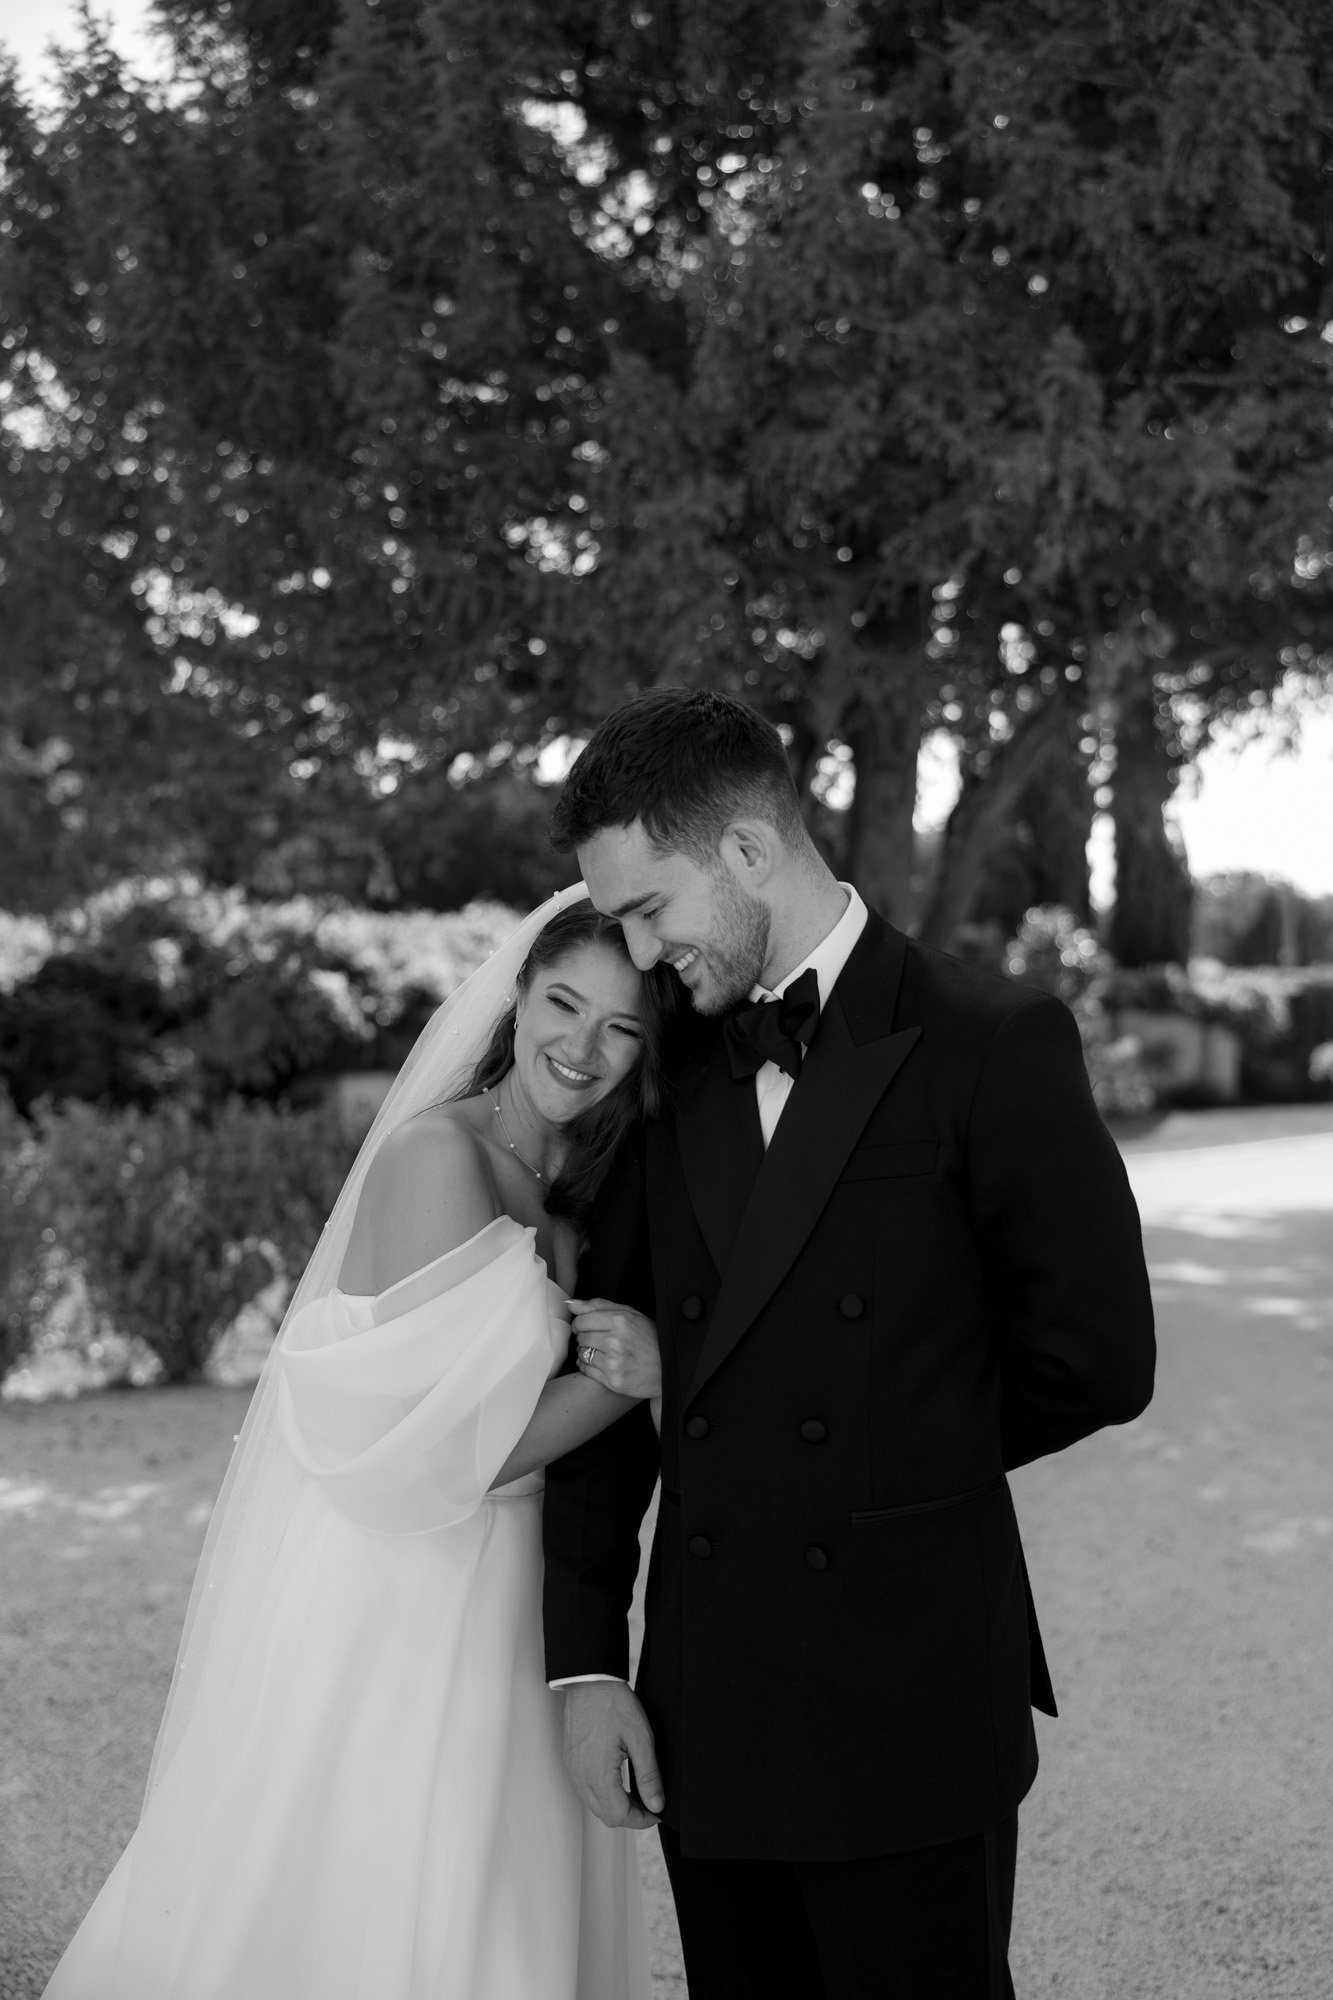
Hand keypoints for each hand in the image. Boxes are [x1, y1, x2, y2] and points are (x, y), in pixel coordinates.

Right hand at [561, 1680, 663, 1828]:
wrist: (589, 1681)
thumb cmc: (613, 1703)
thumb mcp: (641, 1738)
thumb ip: (648, 1776)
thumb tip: (656, 1804)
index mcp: (597, 1774)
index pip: (618, 1816)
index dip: (641, 1819)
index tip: (657, 1811)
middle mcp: (580, 1776)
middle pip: (606, 1815)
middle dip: (630, 1815)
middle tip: (650, 1802)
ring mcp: (573, 1769)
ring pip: (595, 1805)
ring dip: (616, 1805)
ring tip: (636, 1791)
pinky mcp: (570, 1761)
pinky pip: (586, 1790)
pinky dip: (603, 1793)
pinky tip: (618, 1779)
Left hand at [569, 1299, 660, 1400]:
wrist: (669, 1368)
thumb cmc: (650, 1338)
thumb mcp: (631, 1314)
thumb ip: (599, 1305)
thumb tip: (571, 1304)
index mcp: (621, 1321)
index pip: (581, 1319)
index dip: (581, 1322)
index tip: (587, 1325)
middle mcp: (616, 1341)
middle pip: (580, 1336)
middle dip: (585, 1336)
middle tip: (598, 1339)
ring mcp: (614, 1363)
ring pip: (582, 1353)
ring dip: (586, 1351)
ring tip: (602, 1351)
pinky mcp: (613, 1381)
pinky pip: (586, 1370)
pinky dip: (588, 1366)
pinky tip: (601, 1363)